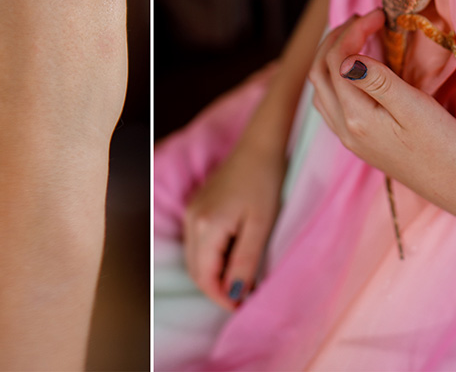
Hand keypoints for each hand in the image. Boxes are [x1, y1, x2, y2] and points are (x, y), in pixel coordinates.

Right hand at [183, 116, 287, 310]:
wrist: (258, 147)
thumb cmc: (264, 182)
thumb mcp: (260, 226)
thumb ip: (244, 261)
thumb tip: (234, 293)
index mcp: (206, 226)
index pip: (204, 277)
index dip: (221, 297)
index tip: (242, 307)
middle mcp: (192, 220)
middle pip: (195, 270)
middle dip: (217, 288)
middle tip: (244, 298)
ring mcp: (191, 212)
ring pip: (195, 258)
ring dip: (215, 274)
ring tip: (244, 279)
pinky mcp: (197, 207)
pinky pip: (198, 243)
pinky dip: (213, 258)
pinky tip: (235, 258)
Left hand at [308, 10, 455, 213]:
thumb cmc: (444, 147)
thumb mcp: (415, 108)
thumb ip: (378, 82)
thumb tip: (347, 58)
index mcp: (356, 118)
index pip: (337, 62)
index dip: (352, 31)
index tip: (377, 15)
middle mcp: (344, 128)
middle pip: (320, 72)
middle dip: (335, 39)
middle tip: (363, 19)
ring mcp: (348, 137)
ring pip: (321, 88)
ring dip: (331, 58)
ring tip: (356, 36)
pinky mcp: (358, 142)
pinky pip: (331, 103)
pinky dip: (335, 78)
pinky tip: (355, 69)